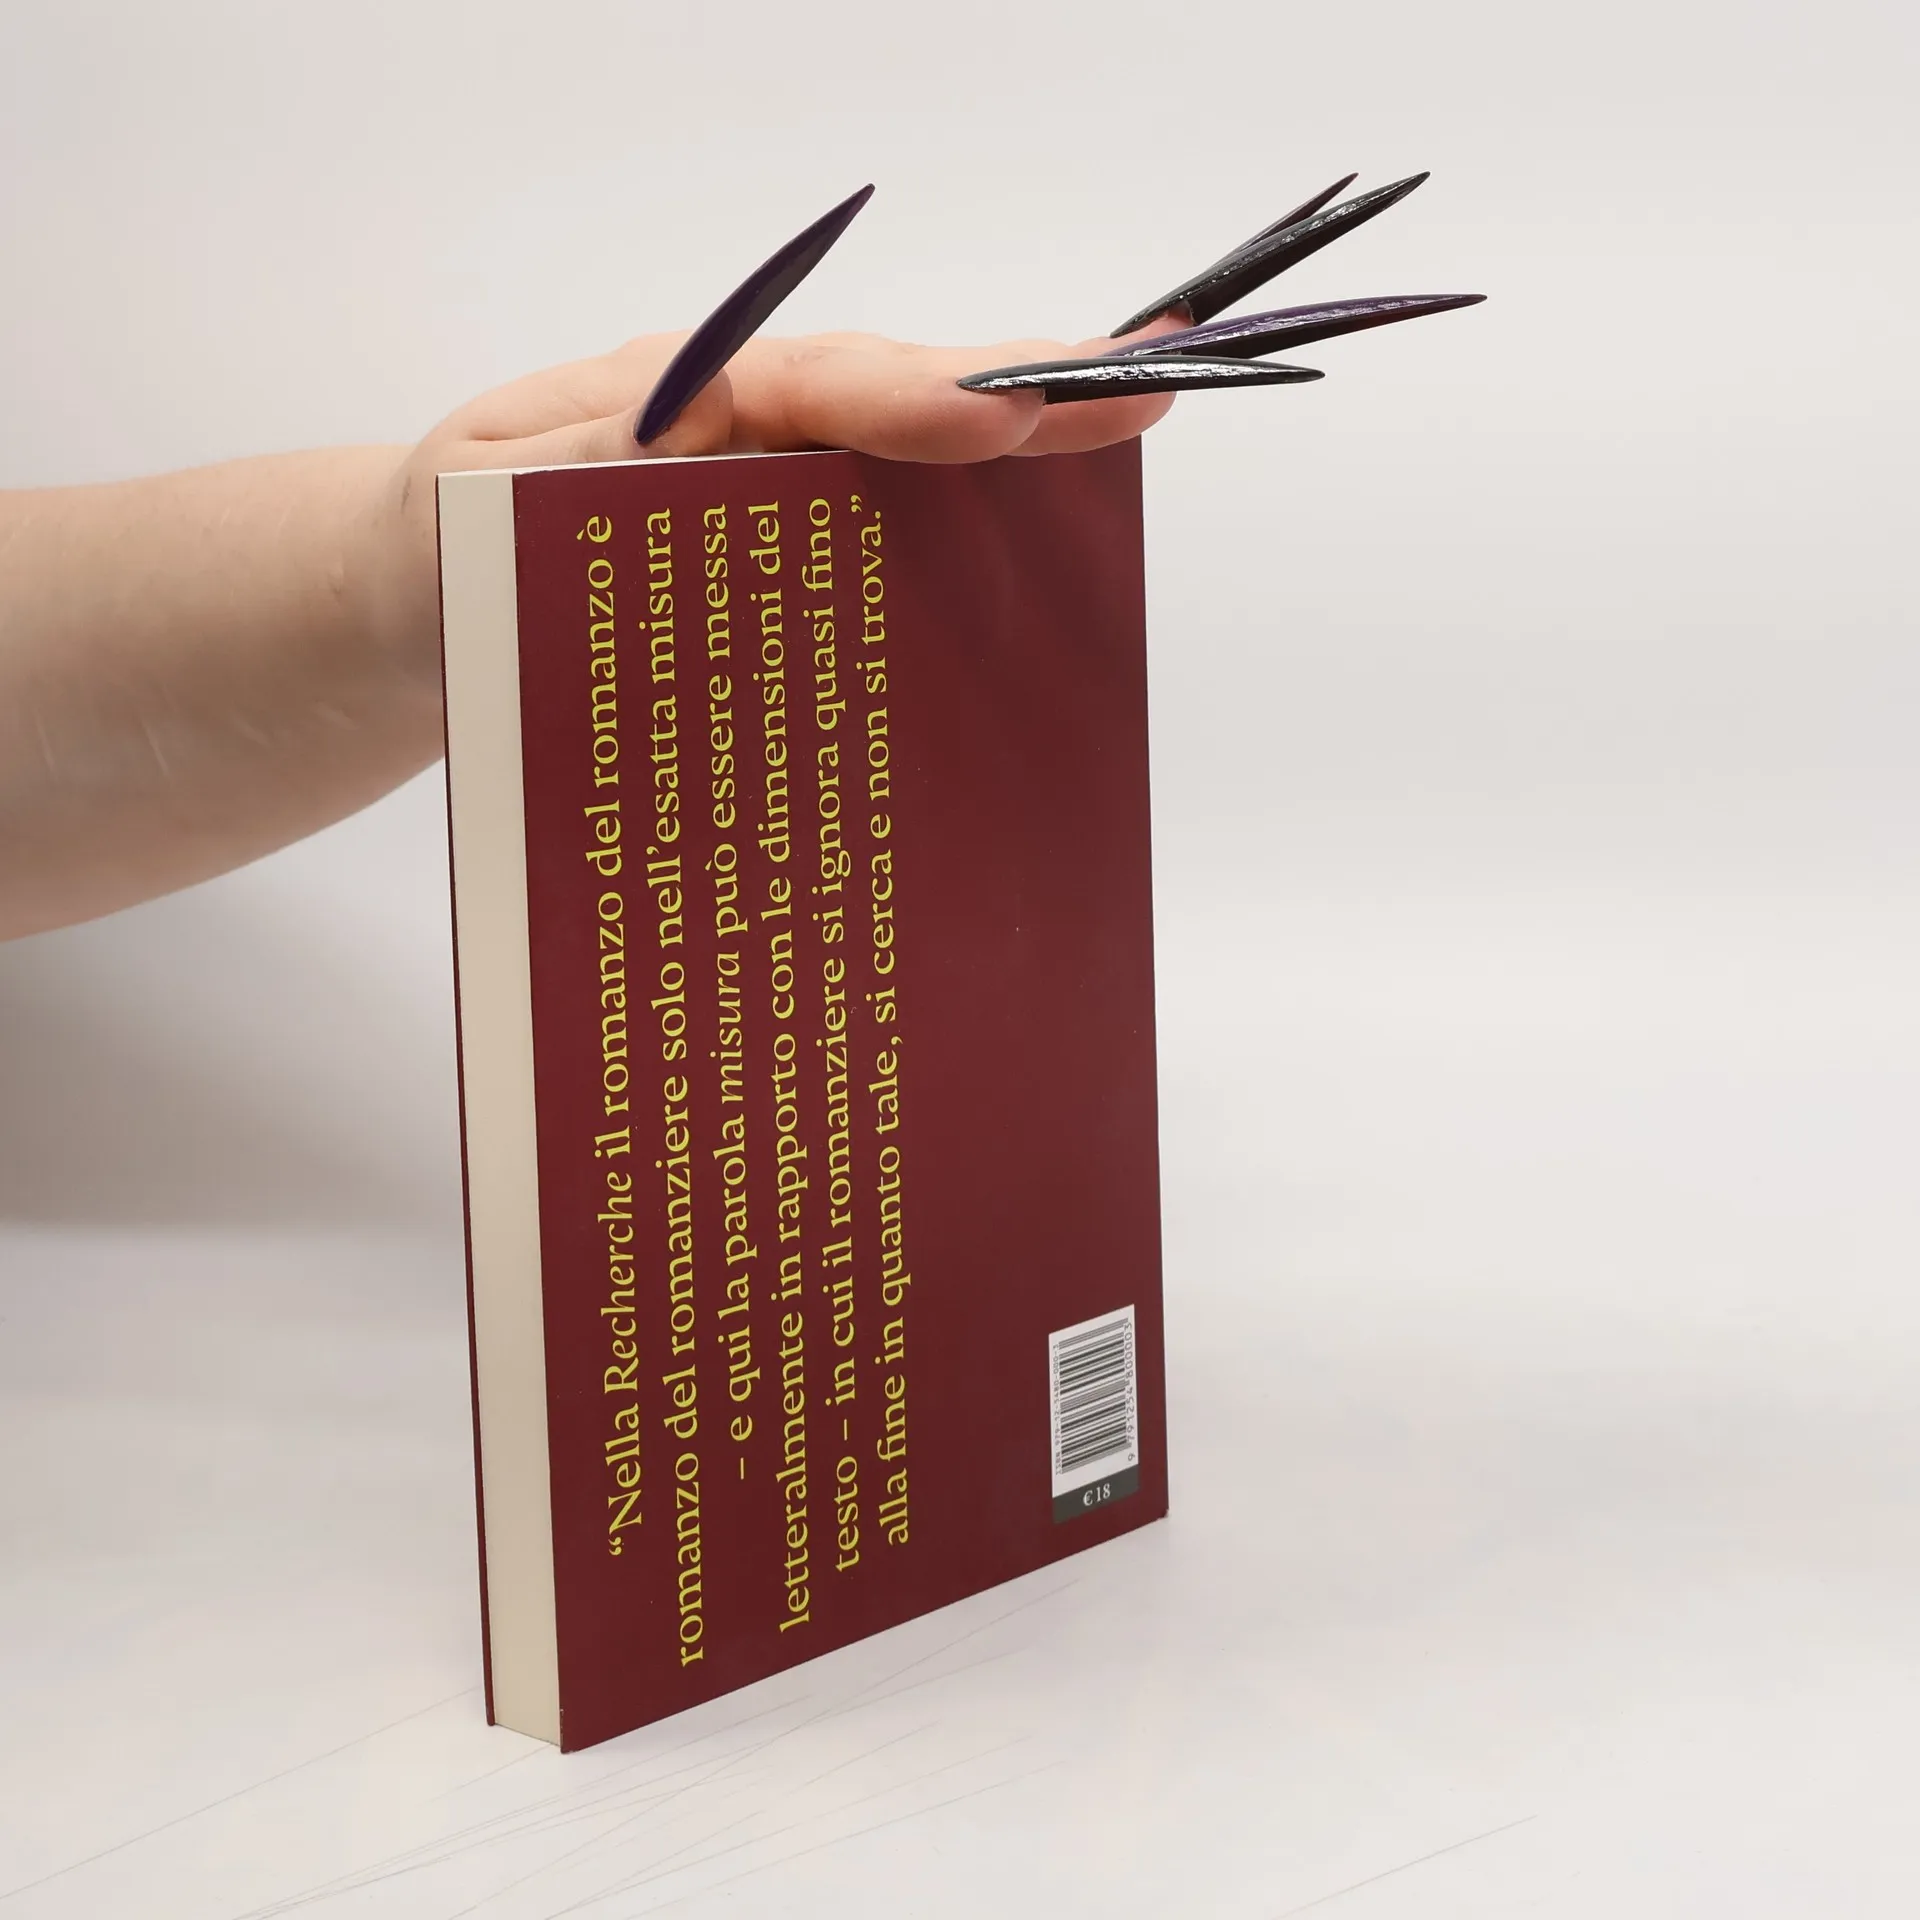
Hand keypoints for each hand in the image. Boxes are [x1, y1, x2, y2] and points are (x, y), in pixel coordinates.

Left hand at [358, 323, 1184, 666]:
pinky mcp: (775, 587)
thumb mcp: (472, 504)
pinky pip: (876, 568)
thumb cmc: (439, 544)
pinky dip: (957, 568)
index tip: (1005, 416)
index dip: (915, 399)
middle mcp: (745, 446)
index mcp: (678, 404)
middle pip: (897, 411)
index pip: (816, 382)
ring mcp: (769, 516)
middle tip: (1144, 388)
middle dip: (1019, 397)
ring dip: (1015, 478)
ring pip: (907, 487)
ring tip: (1124, 448)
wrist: (417, 616)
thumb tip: (679, 444)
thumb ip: (571, 473)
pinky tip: (1027, 595)